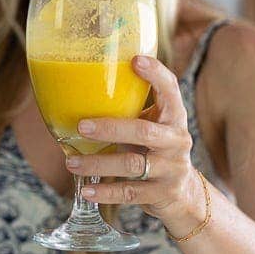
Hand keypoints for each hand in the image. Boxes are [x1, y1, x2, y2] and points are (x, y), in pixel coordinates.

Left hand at [65, 55, 205, 232]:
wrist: (183, 192)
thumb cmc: (156, 147)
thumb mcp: (152, 123)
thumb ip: (130, 108)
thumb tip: (82, 86)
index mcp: (174, 116)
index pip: (170, 89)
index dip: (155, 74)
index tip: (135, 60)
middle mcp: (177, 140)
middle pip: (143, 132)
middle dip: (110, 129)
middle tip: (81, 126)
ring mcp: (171, 168)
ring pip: (132, 164)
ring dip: (98, 164)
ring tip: (71, 162)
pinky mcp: (162, 193)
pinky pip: (130, 193)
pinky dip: (106, 193)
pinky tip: (86, 191)